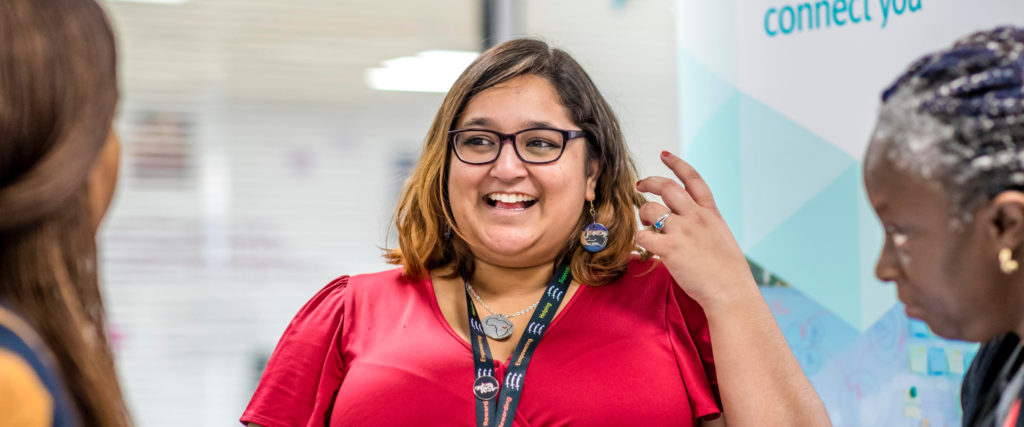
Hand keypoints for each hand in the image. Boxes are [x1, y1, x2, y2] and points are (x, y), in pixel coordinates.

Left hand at [636, 151, 756, 310]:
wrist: (731, 291)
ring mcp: (682, 231)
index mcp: (710, 213)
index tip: (664, 154)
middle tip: (639, 186)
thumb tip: (688, 222)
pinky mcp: (670, 249)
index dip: (677, 164)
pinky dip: (640, 240)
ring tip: (647, 225)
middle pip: (667, 187)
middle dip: (649, 182)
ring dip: (644, 215)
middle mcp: (696, 217)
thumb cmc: (727, 271)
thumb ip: (705, 224)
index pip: (693, 179)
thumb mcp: (721, 237)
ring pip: (651, 210)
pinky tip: (646, 247)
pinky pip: (644, 237)